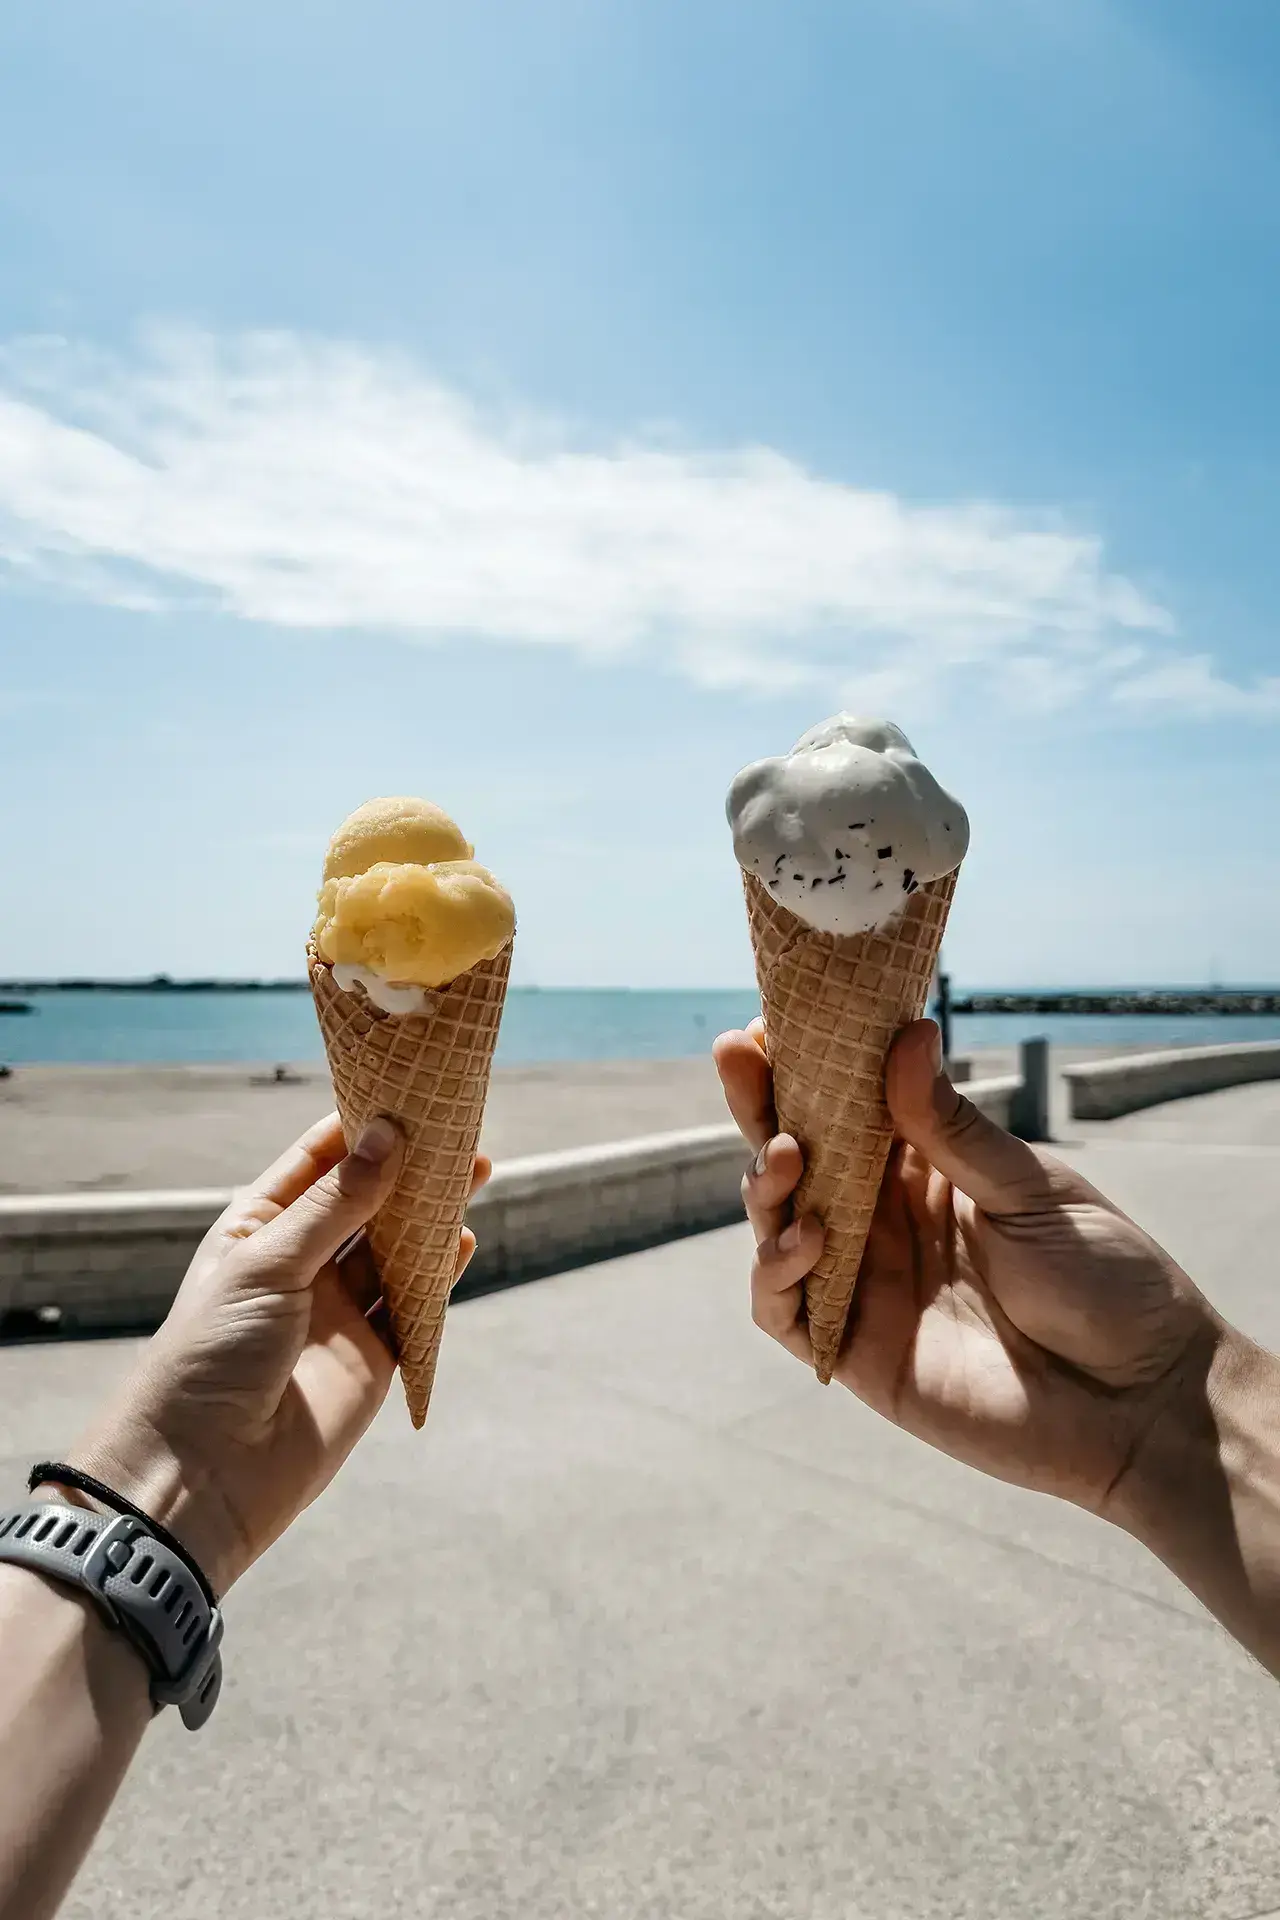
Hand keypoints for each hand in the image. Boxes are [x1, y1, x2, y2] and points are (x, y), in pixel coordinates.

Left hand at [49, 1114, 489, 1591]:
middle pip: (368, 1197)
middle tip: (458, 1125)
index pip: (318, 1159)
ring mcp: (340, 1310)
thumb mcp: (268, 1264)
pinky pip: (416, 1304)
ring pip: (397, 1246)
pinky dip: (441, 1272)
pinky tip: (462, 1239)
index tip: (407, 1087)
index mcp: (260, 1228)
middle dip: (410, 1163)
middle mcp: (302, 1262)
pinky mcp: (373, 1357)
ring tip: (475, 1169)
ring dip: (432, 1211)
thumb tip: (388, 1137)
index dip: (361, 1124)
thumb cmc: (212, 1356)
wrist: (206, 1473)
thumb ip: (334, 1204)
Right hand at [713, 1017, 1223, 1517]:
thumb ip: (952, 1127)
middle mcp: (883, 1218)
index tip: (773, 1021)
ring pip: (777, 1223)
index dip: (804, 1063)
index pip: (846, 1103)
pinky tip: (808, 1238)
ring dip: (764, 1184)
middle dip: (760, 1104)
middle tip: (738, 1057)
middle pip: (796, 1153)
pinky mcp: (855, 1348)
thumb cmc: (1103, 1281)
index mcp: (926, 1167)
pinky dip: (775, 1271)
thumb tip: (909, 1031)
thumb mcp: (1030, 1190)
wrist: (1138, 1398)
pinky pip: (783, 1309)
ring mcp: (864, 1282)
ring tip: (788, 1156)